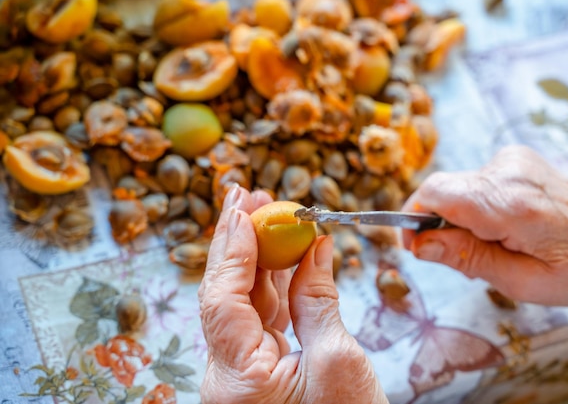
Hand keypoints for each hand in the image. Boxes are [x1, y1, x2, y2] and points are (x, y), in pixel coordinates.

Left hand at [198, 185, 387, 403]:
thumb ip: (318, 301)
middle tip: (246, 195)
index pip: (222, 300)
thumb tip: (316, 248)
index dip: (234, 250)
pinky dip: (276, 282)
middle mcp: (229, 373)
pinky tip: (289, 253)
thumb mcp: (338, 361)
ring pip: (243, 301)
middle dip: (236, 241)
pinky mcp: (261, 369)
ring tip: (269, 212)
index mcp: (238, 378)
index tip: (245, 209)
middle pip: (224, 293)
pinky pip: (263, 317)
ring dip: (257, 255)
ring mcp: (243, 370)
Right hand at [402, 145, 567, 305]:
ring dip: (457, 218)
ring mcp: (513, 160)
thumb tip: (419, 245)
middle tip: (463, 259)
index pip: (435, 194)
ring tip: (491, 246)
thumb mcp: (522, 283)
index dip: (413, 219)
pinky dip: (473, 207)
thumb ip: (466, 259)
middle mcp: (509, 172)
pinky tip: (500, 228)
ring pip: (456, 187)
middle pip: (442, 190)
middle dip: (438, 226)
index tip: (416, 249)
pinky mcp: (515, 158)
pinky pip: (473, 182)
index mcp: (511, 205)